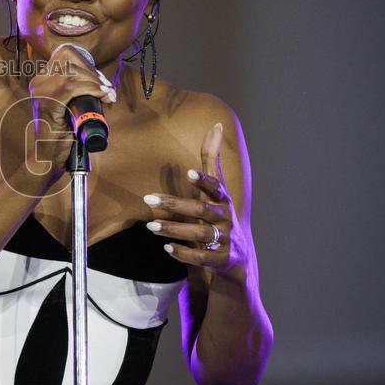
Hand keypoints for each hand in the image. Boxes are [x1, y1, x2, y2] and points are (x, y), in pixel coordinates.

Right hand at [25, 44, 115, 184]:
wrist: (49, 157)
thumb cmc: (62, 133)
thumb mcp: (69, 104)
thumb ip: (77, 89)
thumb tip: (100, 78)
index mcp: (43, 79)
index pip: (65, 53)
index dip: (86, 62)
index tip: (99, 79)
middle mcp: (38, 82)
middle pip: (69, 59)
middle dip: (93, 72)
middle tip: (107, 88)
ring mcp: (40, 92)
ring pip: (72, 73)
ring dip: (95, 82)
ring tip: (107, 94)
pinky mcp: (47, 104)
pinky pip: (70, 87)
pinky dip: (91, 89)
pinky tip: (102, 96)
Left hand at [143, 122, 249, 281]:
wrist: (237, 257)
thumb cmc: (218, 214)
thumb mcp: (215, 189)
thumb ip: (212, 159)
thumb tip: (217, 125)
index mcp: (223, 200)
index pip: (216, 188)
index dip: (204, 181)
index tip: (189, 173)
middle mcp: (226, 218)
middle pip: (201, 211)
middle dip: (175, 205)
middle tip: (148, 198)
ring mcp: (225, 240)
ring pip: (199, 235)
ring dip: (174, 230)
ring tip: (151, 226)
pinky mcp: (220, 260)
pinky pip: (202, 258)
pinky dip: (184, 253)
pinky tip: (167, 248)